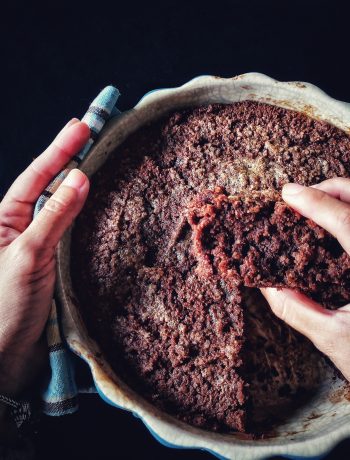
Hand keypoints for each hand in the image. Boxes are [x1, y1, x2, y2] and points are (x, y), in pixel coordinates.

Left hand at [0, 119, 89, 395]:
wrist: (6, 356)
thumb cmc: (4, 307)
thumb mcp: (28, 255)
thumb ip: (54, 216)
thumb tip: (79, 178)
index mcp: (1, 220)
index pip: (34, 177)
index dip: (59, 150)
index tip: (81, 126)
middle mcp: (18, 227)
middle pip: (48, 186)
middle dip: (68, 159)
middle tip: (91, 130)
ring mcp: (38, 244)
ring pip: (61, 208)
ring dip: (78, 186)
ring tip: (96, 159)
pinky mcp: (53, 263)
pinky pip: (71, 232)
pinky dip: (84, 216)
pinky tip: (96, 203)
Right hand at [262, 178, 349, 380]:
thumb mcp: (333, 339)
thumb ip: (296, 309)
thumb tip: (267, 285)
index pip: (347, 221)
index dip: (314, 203)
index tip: (287, 194)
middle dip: (330, 188)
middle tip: (300, 197)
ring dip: (341, 198)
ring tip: (315, 207)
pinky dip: (348, 215)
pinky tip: (334, 227)